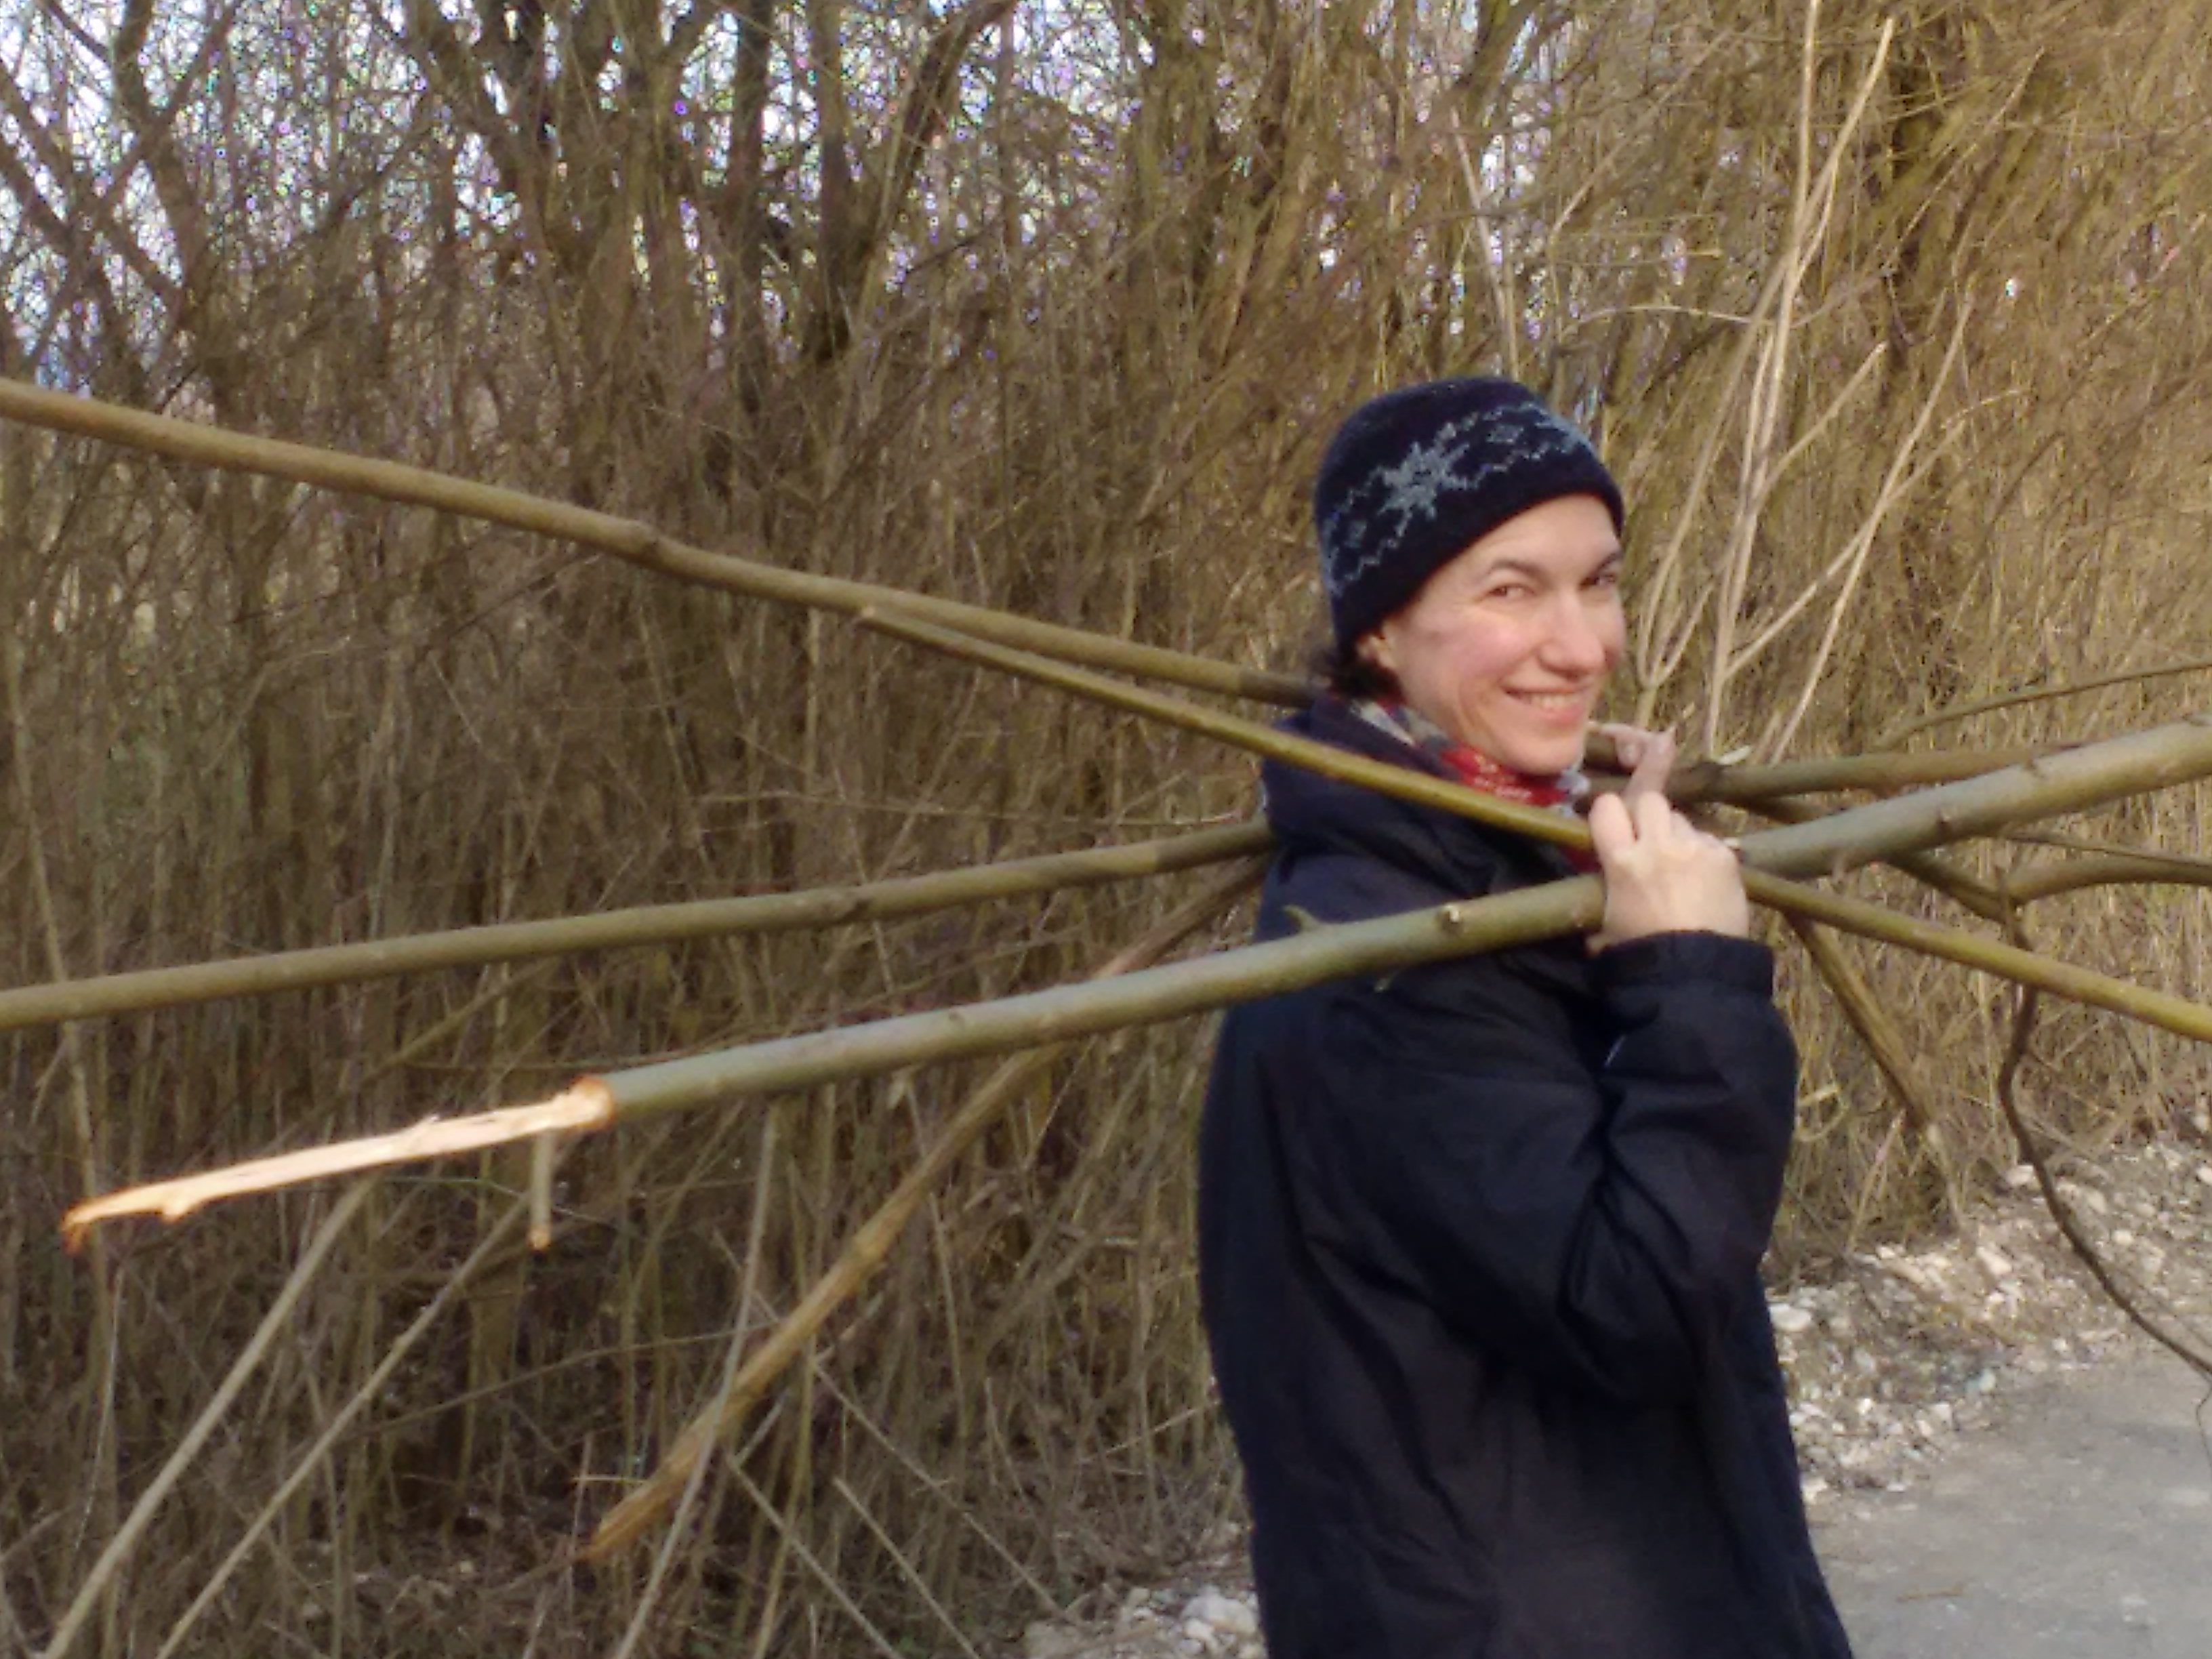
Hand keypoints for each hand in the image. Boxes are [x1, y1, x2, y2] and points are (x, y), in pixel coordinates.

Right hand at [1586, 728, 1749, 950]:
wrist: (1697, 972)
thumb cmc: (1643, 955)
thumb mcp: (1605, 929)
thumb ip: (1597, 904)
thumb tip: (1586, 904)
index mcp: (1622, 861)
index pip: (1606, 807)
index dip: (1609, 814)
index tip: (1613, 827)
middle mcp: (1658, 845)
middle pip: (1650, 799)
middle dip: (1647, 814)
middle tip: (1650, 838)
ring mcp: (1695, 847)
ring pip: (1682, 818)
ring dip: (1678, 835)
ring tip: (1682, 863)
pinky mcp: (1725, 857)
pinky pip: (1711, 840)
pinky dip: (1706, 853)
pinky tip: (1706, 878)